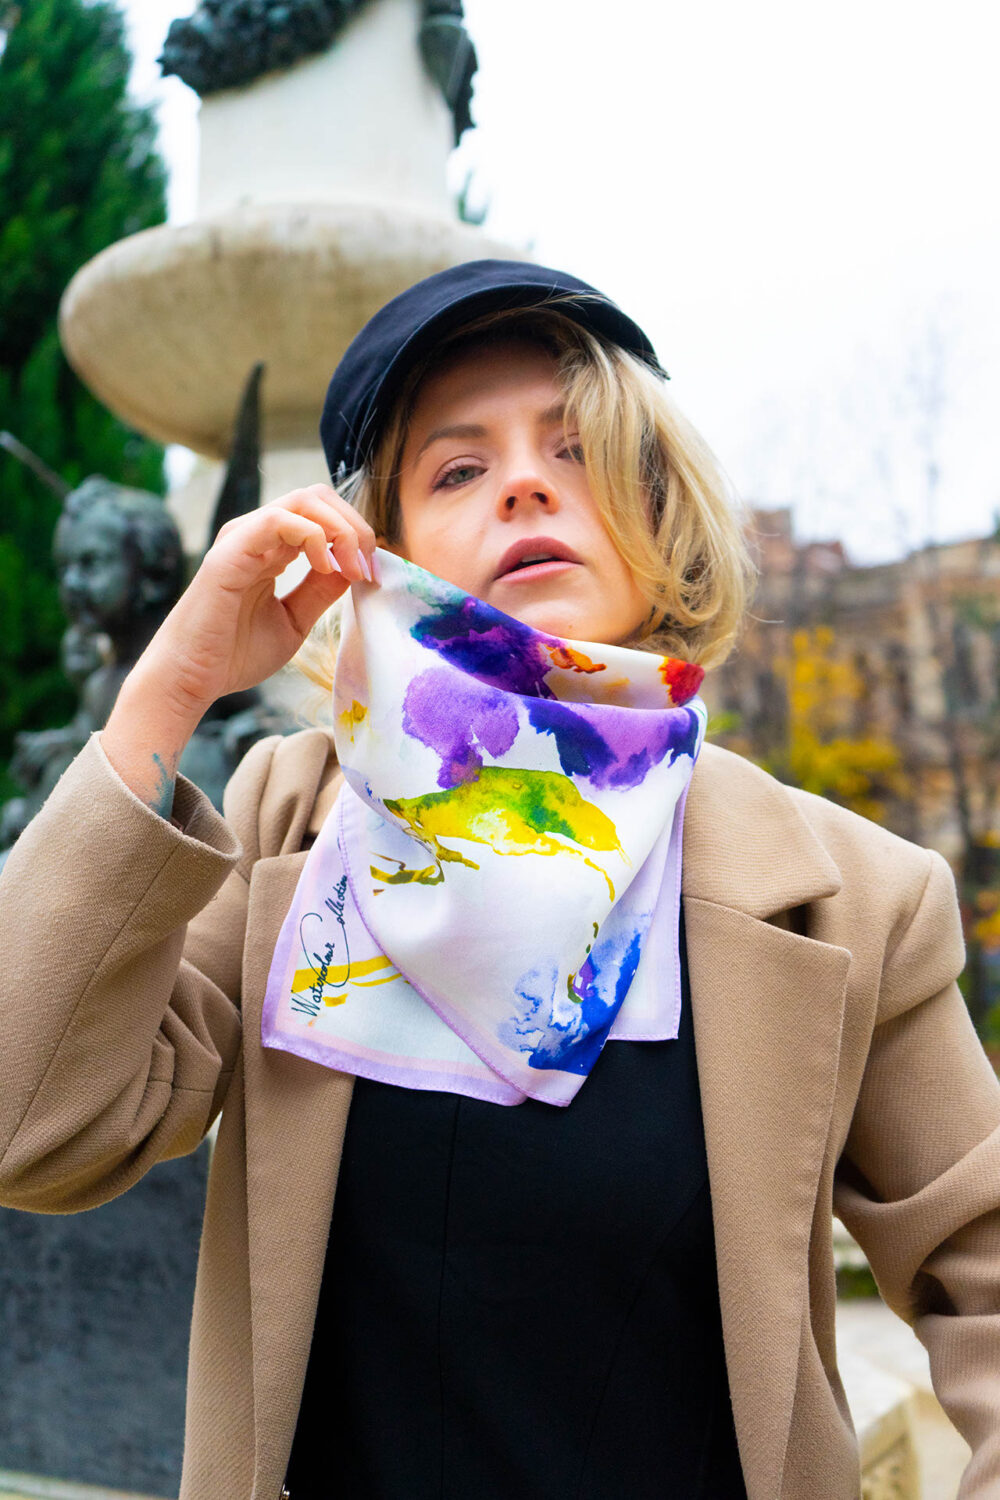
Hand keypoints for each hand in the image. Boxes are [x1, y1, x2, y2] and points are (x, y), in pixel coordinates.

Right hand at [139, 483, 377, 717]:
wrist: (191, 678)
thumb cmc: (235, 654)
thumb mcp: (295, 620)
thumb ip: (322, 591)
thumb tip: (355, 567)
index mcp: (273, 549)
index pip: (323, 515)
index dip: (357, 536)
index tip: (373, 574)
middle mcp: (258, 536)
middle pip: (318, 497)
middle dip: (355, 525)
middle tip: (368, 566)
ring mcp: (243, 538)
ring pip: (304, 500)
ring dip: (340, 528)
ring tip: (352, 566)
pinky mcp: (232, 550)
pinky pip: (279, 519)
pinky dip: (314, 536)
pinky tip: (325, 568)